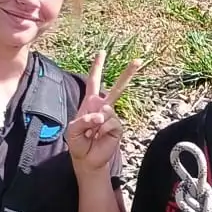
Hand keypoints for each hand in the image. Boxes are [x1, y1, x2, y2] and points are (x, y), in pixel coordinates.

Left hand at [68, 50, 140, 174]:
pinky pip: (110, 122)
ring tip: (91, 134)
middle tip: (139, 60)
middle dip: (128, 74)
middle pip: (117, 87)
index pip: (94, 81)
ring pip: (110, 108)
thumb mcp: (73, 129)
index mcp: (90, 102)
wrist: (87, 159)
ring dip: (95, 123)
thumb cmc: (78, 142)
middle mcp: (103, 106)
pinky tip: (99, 136)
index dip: (97, 67)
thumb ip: (84, 119)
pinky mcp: (117, 127)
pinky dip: (102, 129)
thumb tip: (102, 115)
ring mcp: (112, 116)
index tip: (102, 52)